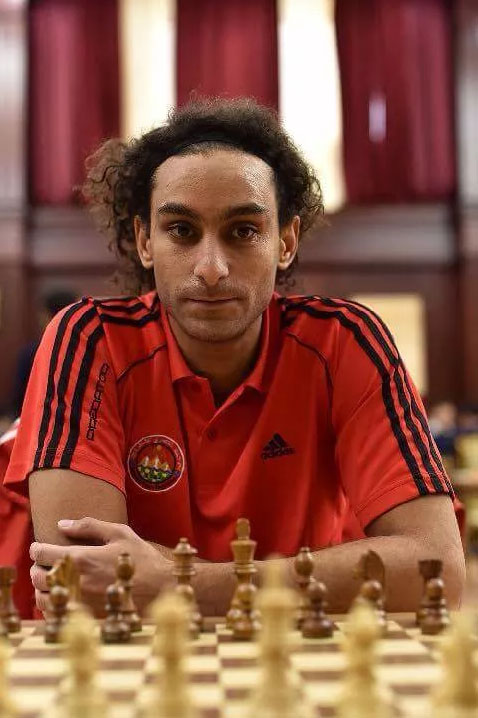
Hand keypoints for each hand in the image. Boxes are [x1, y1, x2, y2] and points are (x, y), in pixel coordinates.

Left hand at [30, 518, 172, 614]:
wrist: (161, 589)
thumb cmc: (142, 559)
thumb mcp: (120, 533)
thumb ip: (89, 526)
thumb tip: (62, 524)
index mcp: (82, 558)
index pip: (42, 553)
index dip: (37, 548)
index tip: (40, 547)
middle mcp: (76, 581)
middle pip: (37, 576)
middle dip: (37, 567)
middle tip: (46, 563)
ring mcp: (79, 602)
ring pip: (42, 598)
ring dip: (42, 588)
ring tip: (53, 580)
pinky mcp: (84, 617)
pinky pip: (55, 615)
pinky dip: (52, 605)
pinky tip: (63, 596)